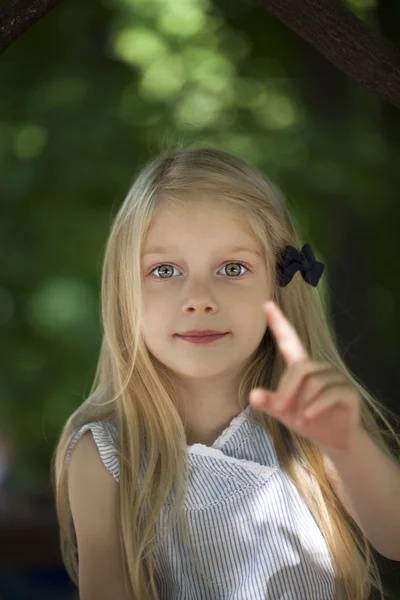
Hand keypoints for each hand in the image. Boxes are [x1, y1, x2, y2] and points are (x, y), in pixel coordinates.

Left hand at [250, 301, 361, 452]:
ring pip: (314, 382)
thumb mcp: (284, 412)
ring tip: (299, 420)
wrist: (334, 440)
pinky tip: (307, 418)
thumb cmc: (307, 419)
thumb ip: (270, 402)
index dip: (279, 323)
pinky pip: (329, 394)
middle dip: (286, 389)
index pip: (289, 339)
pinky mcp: (349, 391)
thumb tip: (253, 394)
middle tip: (279, 409)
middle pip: (300, 368)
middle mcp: (319, 367)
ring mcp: (336, 378)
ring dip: (302, 403)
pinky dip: (315, 407)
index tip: (267, 304)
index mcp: (301, 367)